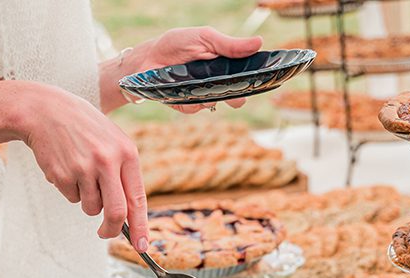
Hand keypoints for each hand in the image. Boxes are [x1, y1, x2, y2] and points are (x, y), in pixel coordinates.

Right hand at [13, 82, 149, 249]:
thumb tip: (129, 214)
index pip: (137, 198)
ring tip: (80, 173)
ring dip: (87, 200)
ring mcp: (83, 169)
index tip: (142, 246)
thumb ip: (123, 173)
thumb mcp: (111, 141)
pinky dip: (70, 189)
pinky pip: (72, 197)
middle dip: (112, 230)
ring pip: (91, 207)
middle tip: (106, 234)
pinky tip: (66, 166)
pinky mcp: (62, 175)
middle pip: (115, 212)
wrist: (45, 110)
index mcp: (126, 152)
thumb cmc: (83, 127)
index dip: (141, 226)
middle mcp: (107, 161)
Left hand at [131, 27, 262, 113]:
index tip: (263, 79)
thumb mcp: (203, 38)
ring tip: (199, 84)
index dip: (256, 78)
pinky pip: (195, 108)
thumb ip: (228, 44)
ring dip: (210, 96)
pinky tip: (182, 90)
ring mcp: (202, 94)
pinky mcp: (187, 104)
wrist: (146, 59)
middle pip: (236, 96)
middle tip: (236, 96)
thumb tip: (259, 42)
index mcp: (225, 63)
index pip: (247, 73)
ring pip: (215, 102)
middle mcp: (216, 82)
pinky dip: (190, 100)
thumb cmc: (176, 44)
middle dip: (238, 97)